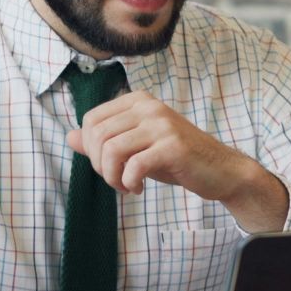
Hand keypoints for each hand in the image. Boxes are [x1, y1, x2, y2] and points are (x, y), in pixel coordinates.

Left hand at [64, 92, 289, 230]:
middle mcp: (148, 106)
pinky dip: (129, 183)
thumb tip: (69, 137)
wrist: (220, 171)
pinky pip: (133, 165)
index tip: (108, 167)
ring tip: (127, 186)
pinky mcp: (172, 146)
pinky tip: (139, 188)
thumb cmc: (176, 159)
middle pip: (97, 135)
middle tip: (116, 181)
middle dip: (100, 166)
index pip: (91, 120)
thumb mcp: (136, 147)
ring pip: (111, 150)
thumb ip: (104, 142)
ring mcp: (161, 124)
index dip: (91, 149)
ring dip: (113, 177)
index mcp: (137, 101)